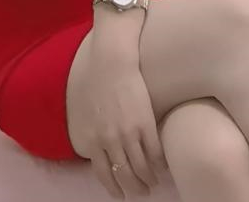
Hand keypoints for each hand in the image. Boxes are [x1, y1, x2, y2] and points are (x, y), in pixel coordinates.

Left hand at [84, 46, 167, 199]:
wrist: (111, 60)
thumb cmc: (96, 81)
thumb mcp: (85, 112)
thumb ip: (91, 132)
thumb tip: (97, 148)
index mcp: (91, 139)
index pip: (103, 173)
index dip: (113, 187)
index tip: (120, 194)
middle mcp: (108, 141)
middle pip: (124, 176)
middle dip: (134, 189)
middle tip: (141, 192)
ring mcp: (128, 134)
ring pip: (141, 170)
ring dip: (149, 181)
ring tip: (154, 183)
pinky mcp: (145, 124)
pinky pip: (155, 154)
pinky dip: (160, 165)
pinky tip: (163, 166)